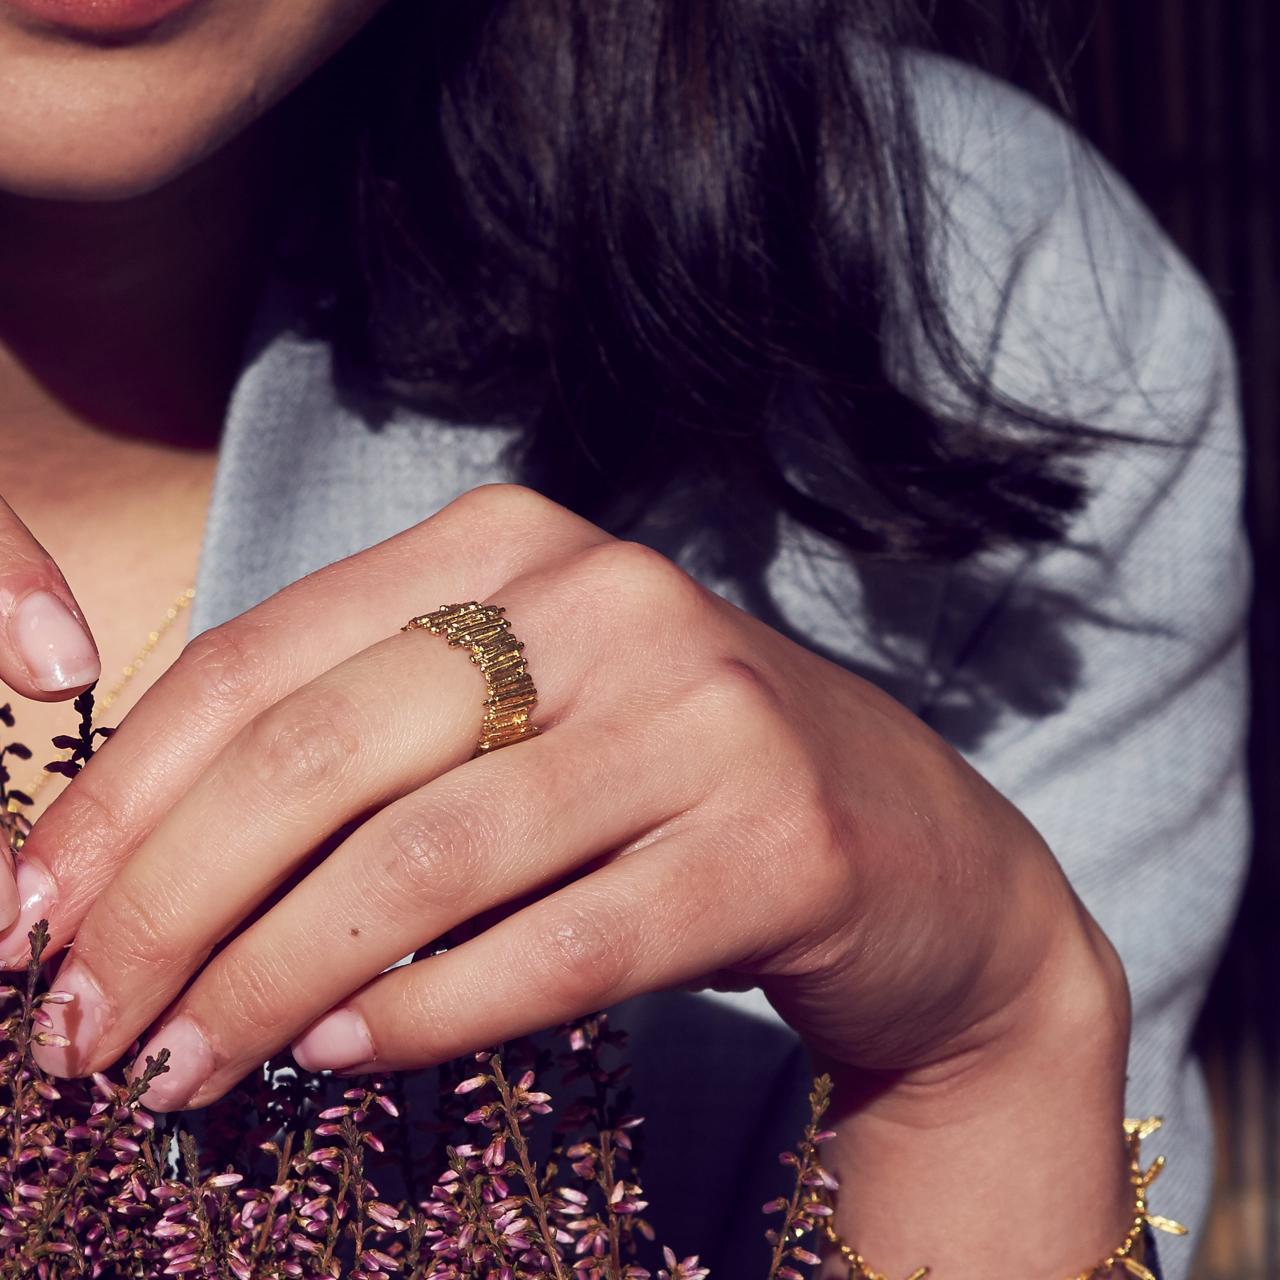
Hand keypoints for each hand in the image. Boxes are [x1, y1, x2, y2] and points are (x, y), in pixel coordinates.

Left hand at [2, 484, 1108, 1122]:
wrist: (907, 843)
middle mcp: (609, 599)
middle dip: (167, 907)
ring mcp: (704, 715)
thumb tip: (138, 865)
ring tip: (178, 1072)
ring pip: (422, 863)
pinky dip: (422, 1014)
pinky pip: (552, 947)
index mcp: (512, 544)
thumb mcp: (511, 715)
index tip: (29, 920)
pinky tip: (336, 1059)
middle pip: (321, 758)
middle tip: (83, 1030)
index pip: (261, 660)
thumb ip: (358, 746)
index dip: (122, 800)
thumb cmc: (664, 777)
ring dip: (269, 987)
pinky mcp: (779, 843)